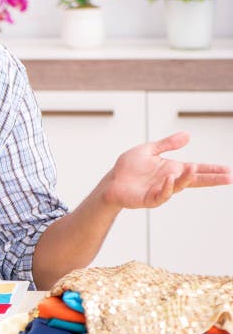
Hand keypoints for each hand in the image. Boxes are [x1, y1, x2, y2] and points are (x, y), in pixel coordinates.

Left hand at [102, 132, 231, 208]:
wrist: (111, 182)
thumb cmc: (129, 168)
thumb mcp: (149, 150)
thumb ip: (167, 144)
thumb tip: (188, 135)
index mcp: (172, 169)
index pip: (196, 169)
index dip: (212, 170)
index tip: (229, 170)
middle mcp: (170, 180)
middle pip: (194, 180)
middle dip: (211, 179)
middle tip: (229, 177)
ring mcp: (161, 190)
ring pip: (178, 186)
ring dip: (186, 179)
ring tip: (194, 170)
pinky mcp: (149, 198)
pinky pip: (161, 195)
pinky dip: (166, 188)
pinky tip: (168, 179)